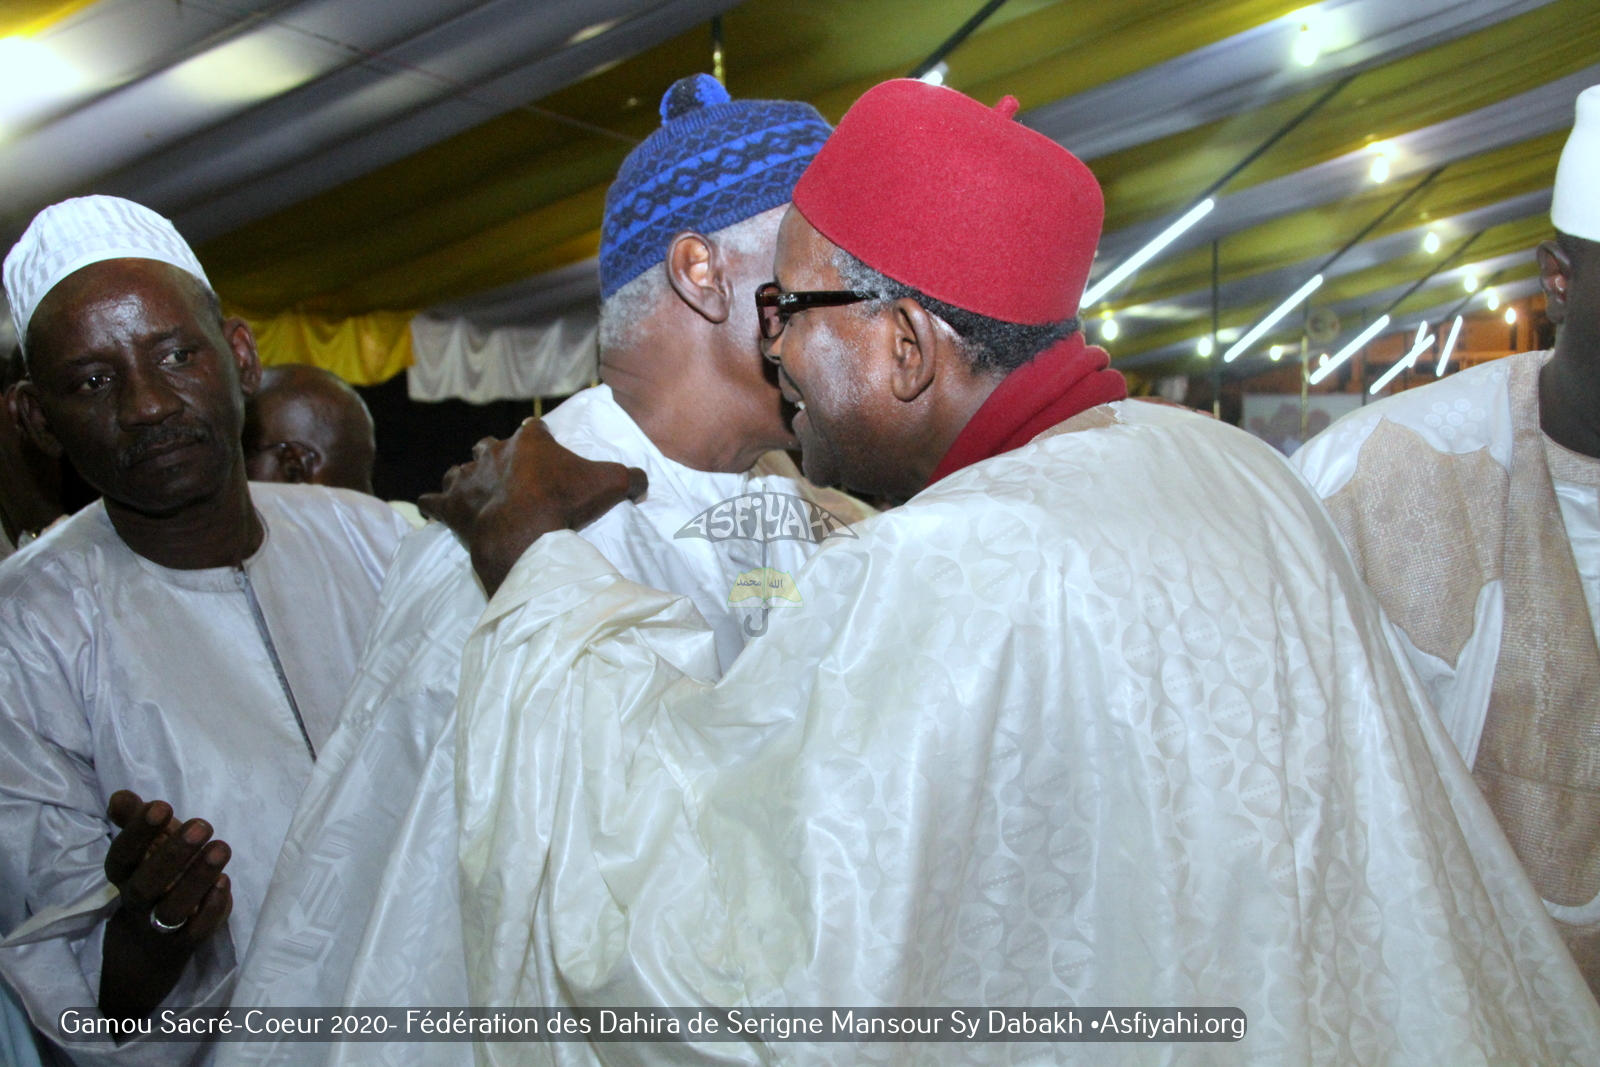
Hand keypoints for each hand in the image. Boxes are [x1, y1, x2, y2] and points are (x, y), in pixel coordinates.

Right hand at [99, 791, 231, 1023]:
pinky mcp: (185, 943)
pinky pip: (196, 931)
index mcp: (124, 876)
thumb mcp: (143, 851)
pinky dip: (211, 909)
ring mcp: (160, 926)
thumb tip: (121, 796)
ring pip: (173, 909)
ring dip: (198, 878)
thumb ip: (134, 821)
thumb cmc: (151, 882)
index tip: (161, 805)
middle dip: (173, 854)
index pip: (121, 856)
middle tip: (202, 824)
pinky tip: (224, 883)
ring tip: (222, 847)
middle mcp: (137, 902)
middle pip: (146, 883)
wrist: (144, 951)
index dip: (137, 833)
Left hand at [419, 419, 647, 595]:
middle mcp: (494, 452)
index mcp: (530, 442)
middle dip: (496, 456)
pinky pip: (434, 501)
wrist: (524, 531)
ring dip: (466, 478)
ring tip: (474, 491)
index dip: (539, 439)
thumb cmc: (565, 502)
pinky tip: (430, 508)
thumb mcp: (610, 484)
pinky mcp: (452, 505)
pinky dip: (433, 505)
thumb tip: (643, 482)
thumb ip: (630, 478)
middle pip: (490, 444)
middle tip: (509, 476)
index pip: (534, 430)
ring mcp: (468, 477)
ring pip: (460, 470)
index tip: (544, 449)